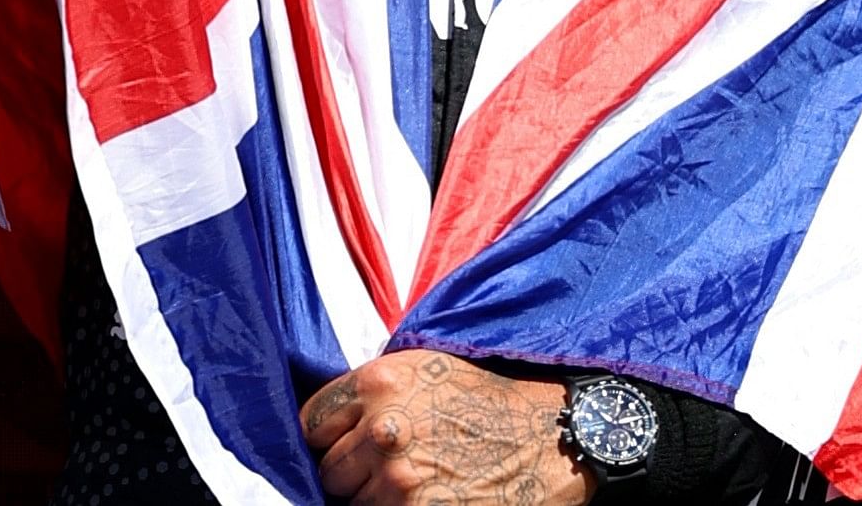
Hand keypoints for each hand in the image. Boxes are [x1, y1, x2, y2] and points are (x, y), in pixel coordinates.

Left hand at [302, 350, 595, 505]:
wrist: (551, 440)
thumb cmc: (490, 402)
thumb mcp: (425, 368)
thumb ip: (373, 392)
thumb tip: (326, 424)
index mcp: (379, 383)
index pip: (310, 423)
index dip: (330, 437)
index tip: (347, 444)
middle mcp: (382, 430)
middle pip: (329, 470)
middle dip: (353, 472)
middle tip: (393, 467)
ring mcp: (399, 480)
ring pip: (353, 504)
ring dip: (376, 499)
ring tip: (419, 483)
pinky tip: (430, 497)